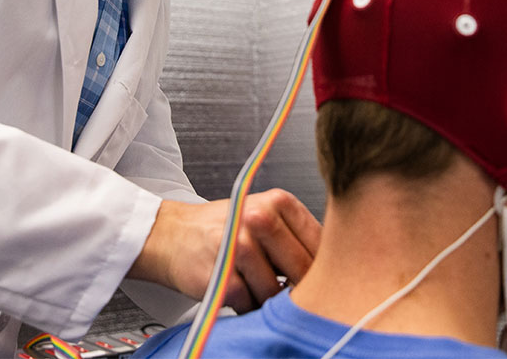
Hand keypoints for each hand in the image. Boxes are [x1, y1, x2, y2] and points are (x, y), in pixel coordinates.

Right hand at [127, 188, 320, 312]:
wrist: (172, 234)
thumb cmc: (223, 229)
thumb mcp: (265, 217)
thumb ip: (296, 238)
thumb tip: (334, 268)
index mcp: (279, 202)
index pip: (320, 242)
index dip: (324, 266)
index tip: (321, 277)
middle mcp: (260, 219)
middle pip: (303, 269)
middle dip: (300, 287)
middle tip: (289, 289)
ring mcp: (241, 247)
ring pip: (278, 292)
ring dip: (271, 299)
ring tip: (256, 284)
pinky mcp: (223, 276)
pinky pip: (251, 305)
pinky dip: (247, 305)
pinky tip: (239, 290)